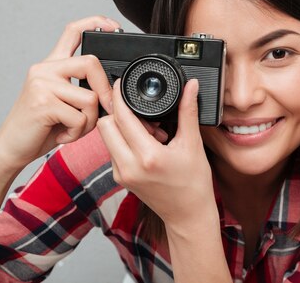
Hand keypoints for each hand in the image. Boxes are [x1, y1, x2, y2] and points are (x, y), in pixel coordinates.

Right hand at [0, 16, 119, 170]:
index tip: (113, 25)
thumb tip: (113, 90)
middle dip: (105, 91)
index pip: (73, 32)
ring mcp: (42, 84)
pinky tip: (63, 134)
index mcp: (52, 65)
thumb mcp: (65, 101)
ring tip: (74, 128)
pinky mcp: (42, 102)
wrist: (12, 146)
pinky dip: (78, 133)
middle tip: (105, 110)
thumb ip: (83, 89)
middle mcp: (45, 69)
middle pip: (91, 63)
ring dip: (90, 121)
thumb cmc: (43, 126)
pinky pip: (80, 117)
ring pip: (90, 98)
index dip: (95, 22)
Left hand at [97, 78, 215, 226]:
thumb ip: (188, 111)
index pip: (122, 117)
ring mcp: (121, 174)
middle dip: (119, 112)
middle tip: (143, 114)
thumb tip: (190, 86)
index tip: (122, 84)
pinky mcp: (120, 178)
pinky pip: (112, 149)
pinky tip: (146, 144)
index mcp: (147, 156)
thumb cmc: (194, 183)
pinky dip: (124, 140)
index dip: (119, 96)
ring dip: (121, 127)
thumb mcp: (193, 144)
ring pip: (107, 137)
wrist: (188, 215)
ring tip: (149, 132)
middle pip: (106, 124)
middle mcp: (128, 166)